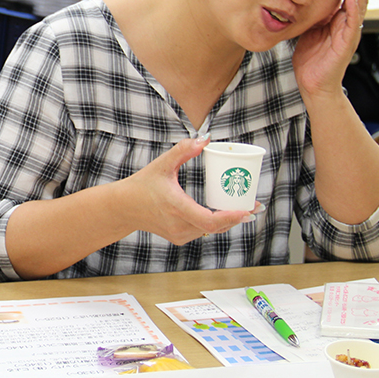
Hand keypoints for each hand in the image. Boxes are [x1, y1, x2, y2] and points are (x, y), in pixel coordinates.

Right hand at [128, 137, 251, 244]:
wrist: (124, 207)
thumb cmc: (142, 185)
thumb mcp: (161, 165)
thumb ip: (182, 151)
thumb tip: (204, 139)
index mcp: (175, 207)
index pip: (209, 220)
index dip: (232, 217)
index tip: (248, 210)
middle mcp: (178, 225)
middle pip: (216, 226)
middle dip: (237, 217)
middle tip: (255, 205)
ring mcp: (179, 234)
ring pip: (211, 230)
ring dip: (227, 220)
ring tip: (243, 208)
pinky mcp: (179, 238)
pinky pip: (203, 231)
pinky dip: (215, 223)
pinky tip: (223, 214)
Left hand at [292, 0, 369, 97]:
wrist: (312, 84)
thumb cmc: (310, 58)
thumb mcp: (307, 30)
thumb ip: (309, 14)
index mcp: (338, 18)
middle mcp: (347, 23)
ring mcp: (349, 33)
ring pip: (358, 5)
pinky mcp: (347, 43)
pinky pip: (353, 23)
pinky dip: (354, 9)